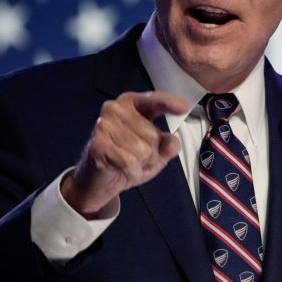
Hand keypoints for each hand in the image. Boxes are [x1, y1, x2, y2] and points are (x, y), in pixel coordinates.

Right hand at [61, 91, 188, 216]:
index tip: (184, 108)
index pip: (153, 100)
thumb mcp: (157, 153)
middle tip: (137, 157)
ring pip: (143, 150)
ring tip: (128, 163)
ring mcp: (103, 125)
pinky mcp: (97, 145)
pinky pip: (129, 162)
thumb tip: (172, 142)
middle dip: (152, 153)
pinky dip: (131, 172)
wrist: (99, 181)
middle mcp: (115, 109)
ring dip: (141, 164)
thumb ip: (168, 145)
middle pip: (153, 135)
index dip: (168, 103)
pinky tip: (121, 170)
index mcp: (132, 104)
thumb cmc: (130, 159)